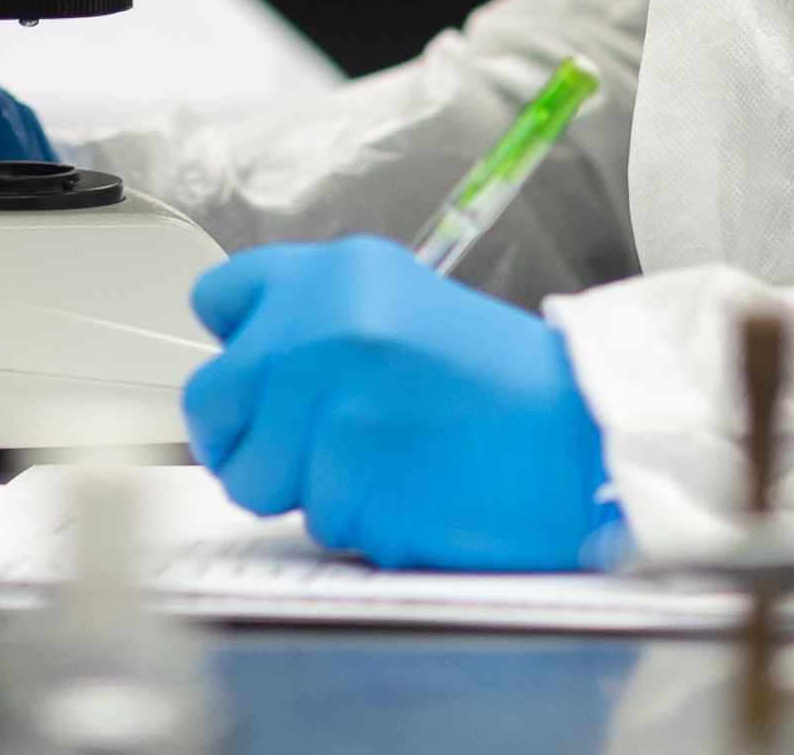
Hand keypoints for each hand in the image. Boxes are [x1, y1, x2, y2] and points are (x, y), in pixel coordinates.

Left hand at [184, 238, 608, 570]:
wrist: (583, 437)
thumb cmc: (504, 385)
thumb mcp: (405, 307)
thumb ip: (318, 322)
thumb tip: (243, 364)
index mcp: (335, 274)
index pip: (218, 298)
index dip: (236, 348)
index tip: (256, 375)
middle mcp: (320, 328)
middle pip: (210, 400)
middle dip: (244, 437)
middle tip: (298, 448)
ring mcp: (330, 406)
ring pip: (250, 477)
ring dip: (302, 487)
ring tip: (378, 464)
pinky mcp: (348, 481)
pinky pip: (312, 521)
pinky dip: (355, 519)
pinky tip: (410, 491)